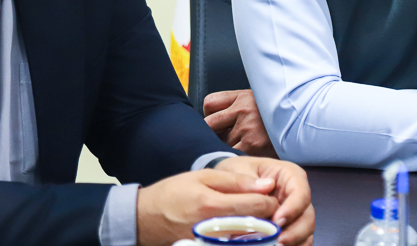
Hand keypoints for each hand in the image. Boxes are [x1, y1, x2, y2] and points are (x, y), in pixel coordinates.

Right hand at [136, 168, 278, 245]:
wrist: (147, 219)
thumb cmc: (174, 192)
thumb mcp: (203, 177)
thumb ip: (236, 181)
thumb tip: (266, 185)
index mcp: (213, 206)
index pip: (258, 207)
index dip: (270, 200)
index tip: (269, 194)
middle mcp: (215, 230)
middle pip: (258, 227)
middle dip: (267, 216)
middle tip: (264, 206)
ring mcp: (213, 244)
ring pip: (251, 239)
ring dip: (258, 229)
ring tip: (253, 216)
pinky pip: (238, 245)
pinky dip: (245, 238)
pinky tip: (241, 229)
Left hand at [204, 89, 277, 157]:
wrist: (306, 123)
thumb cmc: (280, 116)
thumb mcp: (260, 100)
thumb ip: (237, 105)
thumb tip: (215, 118)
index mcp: (243, 96)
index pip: (210, 103)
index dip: (210, 115)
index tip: (217, 123)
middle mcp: (243, 110)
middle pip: (209, 124)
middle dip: (213, 134)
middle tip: (222, 140)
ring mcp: (248, 129)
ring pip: (220, 142)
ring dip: (225, 147)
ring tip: (238, 149)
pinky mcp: (253, 146)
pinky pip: (232, 154)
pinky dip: (235, 157)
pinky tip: (243, 158)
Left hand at [213, 157, 314, 245]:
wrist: (228, 183)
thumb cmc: (238, 172)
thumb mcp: (239, 170)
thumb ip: (249, 180)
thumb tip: (266, 187)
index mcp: (289, 175)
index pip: (300, 191)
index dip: (293, 208)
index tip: (277, 220)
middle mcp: (296, 195)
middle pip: (307, 215)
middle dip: (295, 231)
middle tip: (277, 241)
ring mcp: (294, 213)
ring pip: (305, 231)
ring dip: (294, 241)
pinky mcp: (289, 228)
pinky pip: (299, 241)